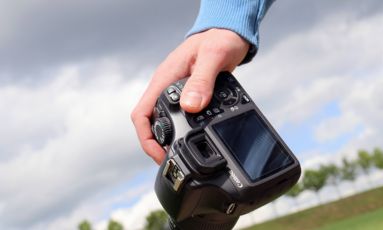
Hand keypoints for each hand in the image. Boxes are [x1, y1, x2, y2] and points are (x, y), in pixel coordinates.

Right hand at [131, 28, 248, 163]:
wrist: (228, 34)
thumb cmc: (220, 40)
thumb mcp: (213, 57)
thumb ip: (202, 80)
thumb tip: (191, 106)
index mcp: (165, 79)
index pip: (141, 113)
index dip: (146, 138)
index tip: (159, 154)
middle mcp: (167, 87)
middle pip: (150, 122)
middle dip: (157, 145)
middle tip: (172, 161)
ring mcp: (177, 92)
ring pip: (164, 121)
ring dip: (169, 139)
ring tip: (182, 154)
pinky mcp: (189, 95)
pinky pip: (180, 116)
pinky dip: (183, 129)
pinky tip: (195, 137)